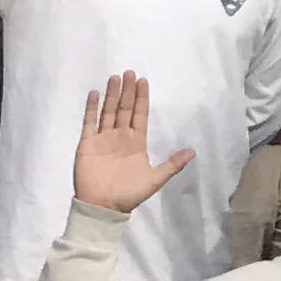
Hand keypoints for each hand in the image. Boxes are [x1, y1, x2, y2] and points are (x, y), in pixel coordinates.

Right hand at [71, 72, 194, 215]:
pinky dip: (91, 109)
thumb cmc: (129, 194)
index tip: (143, 81)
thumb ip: (172, 165)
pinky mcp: (87, 145)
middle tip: (129, 72)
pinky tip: (94, 94)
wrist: (103, 208)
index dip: (142, 98)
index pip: (140, 114)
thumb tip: (193, 151)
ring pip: (108, 112)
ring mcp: (103, 139)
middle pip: (124, 109)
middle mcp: (120, 136)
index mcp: (136, 142)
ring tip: (114, 78)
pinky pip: (89, 123)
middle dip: (127, 91)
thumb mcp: (155, 179)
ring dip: (111, 95)